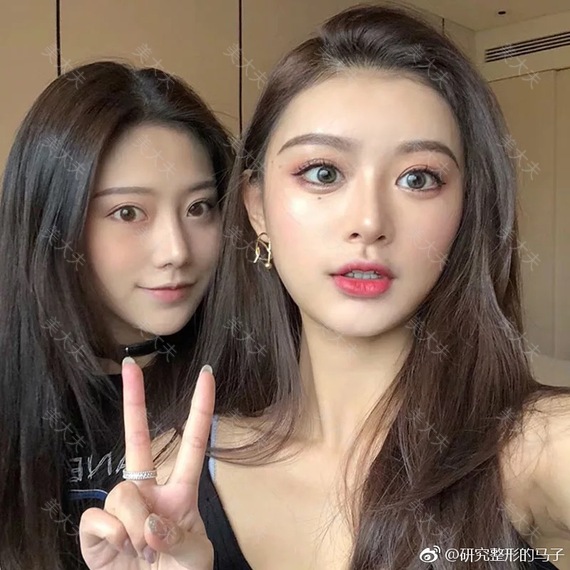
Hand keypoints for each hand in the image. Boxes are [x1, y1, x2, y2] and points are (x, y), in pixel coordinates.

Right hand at [79, 359, 215, 568]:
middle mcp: (148, 491)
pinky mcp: (96, 528)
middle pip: (138, 440)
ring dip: (134, 527)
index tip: (206, 375)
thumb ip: (179, 537)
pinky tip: (119, 550)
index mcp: (180, 492)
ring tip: (142, 552)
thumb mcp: (194, 558)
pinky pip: (98, 518)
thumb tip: (149, 520)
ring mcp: (121, 507)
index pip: (192, 443)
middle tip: (130, 364)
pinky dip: (112, 538)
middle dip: (134, 400)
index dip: (200, 409)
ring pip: (122, 492)